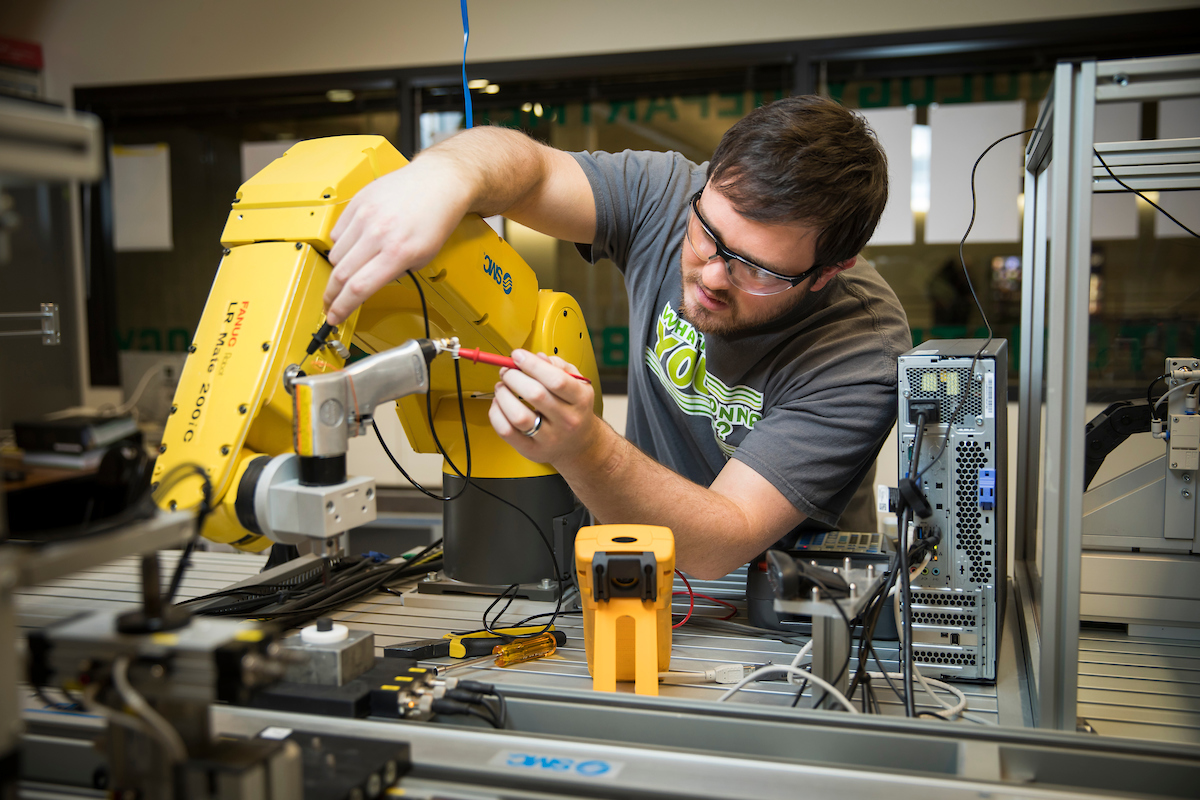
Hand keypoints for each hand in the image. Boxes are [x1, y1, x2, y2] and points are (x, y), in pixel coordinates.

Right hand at [324, 158, 470, 324]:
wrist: (439, 181)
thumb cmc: (436, 218)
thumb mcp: (424, 257)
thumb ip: (395, 272)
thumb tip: (371, 284)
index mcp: (397, 252)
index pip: (359, 289)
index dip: (342, 308)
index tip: (334, 317)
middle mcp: (378, 234)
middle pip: (341, 274)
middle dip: (332, 295)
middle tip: (330, 303)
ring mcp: (365, 216)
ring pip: (336, 253)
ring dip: (338, 268)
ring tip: (348, 271)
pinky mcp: (357, 202)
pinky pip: (337, 231)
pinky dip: (341, 244)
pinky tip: (354, 245)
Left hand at [488, 349, 599, 464]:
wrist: (579, 444)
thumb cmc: (574, 409)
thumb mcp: (577, 384)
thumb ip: (558, 366)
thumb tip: (537, 357)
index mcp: (580, 399)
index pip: (556, 380)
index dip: (532, 364)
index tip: (518, 355)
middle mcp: (567, 420)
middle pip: (535, 394)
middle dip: (513, 377)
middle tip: (507, 371)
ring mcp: (549, 438)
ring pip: (518, 415)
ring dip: (503, 395)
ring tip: (502, 387)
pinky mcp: (532, 450)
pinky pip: (506, 431)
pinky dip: (496, 414)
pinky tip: (499, 404)